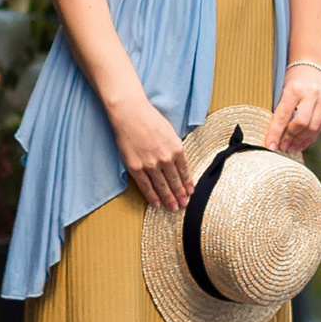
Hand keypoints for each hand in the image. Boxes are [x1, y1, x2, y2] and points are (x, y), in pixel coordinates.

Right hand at [110, 94, 192, 208]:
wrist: (130, 113)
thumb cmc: (150, 119)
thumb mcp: (170, 132)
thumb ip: (174, 148)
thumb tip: (178, 163)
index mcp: (177, 148)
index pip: (184, 171)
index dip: (188, 183)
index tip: (190, 192)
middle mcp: (166, 159)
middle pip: (175, 181)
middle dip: (180, 195)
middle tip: (183, 204)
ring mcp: (150, 165)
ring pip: (162, 186)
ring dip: (169, 199)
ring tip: (173, 208)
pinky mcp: (136, 168)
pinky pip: (146, 186)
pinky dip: (152, 196)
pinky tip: (156, 204)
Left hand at [267, 64, 320, 154]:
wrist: (313, 63)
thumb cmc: (292, 78)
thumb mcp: (282, 88)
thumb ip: (280, 109)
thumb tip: (273, 135)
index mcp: (294, 89)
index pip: (283, 116)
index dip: (275, 133)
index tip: (270, 147)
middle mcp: (312, 94)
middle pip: (301, 124)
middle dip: (290, 138)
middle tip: (282, 147)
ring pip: (313, 127)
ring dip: (301, 140)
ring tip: (291, 147)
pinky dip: (311, 136)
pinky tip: (302, 142)